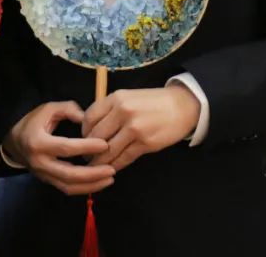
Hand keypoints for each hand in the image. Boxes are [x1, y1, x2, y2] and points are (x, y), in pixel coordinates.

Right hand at [6, 100, 114, 195]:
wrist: (13, 141)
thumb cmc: (33, 122)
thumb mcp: (48, 109)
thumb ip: (69, 110)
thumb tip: (88, 119)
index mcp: (38, 142)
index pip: (66, 148)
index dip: (86, 147)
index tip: (105, 144)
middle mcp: (40, 162)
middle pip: (69, 174)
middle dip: (93, 174)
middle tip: (112, 169)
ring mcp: (43, 175)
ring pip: (69, 187)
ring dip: (91, 185)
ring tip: (110, 179)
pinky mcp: (47, 181)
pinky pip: (67, 189)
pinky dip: (84, 189)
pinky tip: (99, 183)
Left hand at [82, 85, 200, 170]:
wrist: (181, 106)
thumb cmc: (152, 103)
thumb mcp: (128, 97)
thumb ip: (110, 109)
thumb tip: (91, 128)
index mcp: (116, 98)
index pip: (89, 117)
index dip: (84, 132)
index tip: (83, 140)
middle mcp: (123, 111)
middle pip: (96, 136)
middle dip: (88, 149)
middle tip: (86, 157)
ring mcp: (134, 128)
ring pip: (108, 151)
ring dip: (99, 162)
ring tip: (95, 166)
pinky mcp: (145, 143)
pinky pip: (124, 158)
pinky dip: (115, 166)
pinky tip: (111, 169)